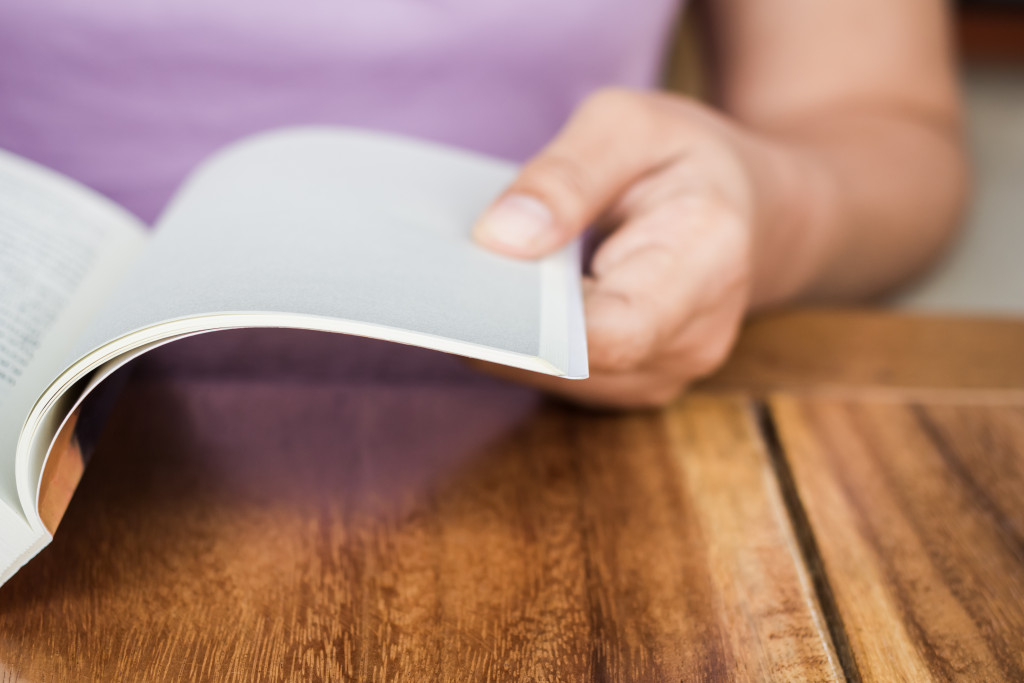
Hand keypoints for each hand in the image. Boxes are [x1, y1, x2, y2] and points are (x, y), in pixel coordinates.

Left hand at [472, 89, 797, 408]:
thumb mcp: (632, 126)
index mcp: (705, 263)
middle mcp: (692, 340)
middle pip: (573, 364)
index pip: (612, 331)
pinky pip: (563, 378)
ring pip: (559, 379)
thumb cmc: (691, 163)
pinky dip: (523, 343)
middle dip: (503, 325)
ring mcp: (664, 373)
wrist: (754, 214)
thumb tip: (498, 240)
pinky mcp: (634, 383)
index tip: (463, 292)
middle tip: (437, 279)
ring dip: (507, 337)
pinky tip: (499, 300)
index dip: (531, 326)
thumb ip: (568, 175)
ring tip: (465, 283)